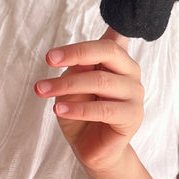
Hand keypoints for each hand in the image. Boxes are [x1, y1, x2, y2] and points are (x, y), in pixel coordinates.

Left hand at [34, 27, 143, 175]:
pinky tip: (58, 109)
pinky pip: (103, 109)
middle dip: (76, 53)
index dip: (98, 29)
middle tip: (49, 60)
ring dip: (67, 84)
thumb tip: (81, 62)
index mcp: (117, 59)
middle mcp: (130, 71)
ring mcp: (134, 94)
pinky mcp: (132, 116)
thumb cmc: (80, 112)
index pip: (113, 36)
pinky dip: (77, 108)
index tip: (58, 49)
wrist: (91, 148)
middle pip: (109, 51)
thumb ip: (77, 71)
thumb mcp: (71, 87)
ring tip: (43, 90)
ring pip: (101, 81)